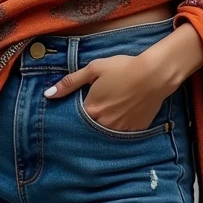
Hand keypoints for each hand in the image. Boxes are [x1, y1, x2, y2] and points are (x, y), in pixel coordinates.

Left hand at [44, 54, 168, 131]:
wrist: (154, 74)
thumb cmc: (122, 68)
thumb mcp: (94, 69)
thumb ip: (70, 82)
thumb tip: (48, 95)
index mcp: (91, 110)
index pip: (75, 118)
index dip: (76, 111)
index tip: (80, 105)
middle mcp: (104, 124)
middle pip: (90, 126)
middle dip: (90, 120)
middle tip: (99, 105)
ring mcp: (120, 130)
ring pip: (106, 131)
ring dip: (105, 123)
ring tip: (113, 109)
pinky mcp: (135, 131)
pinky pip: (123, 133)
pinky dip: (121, 125)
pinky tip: (125, 112)